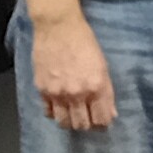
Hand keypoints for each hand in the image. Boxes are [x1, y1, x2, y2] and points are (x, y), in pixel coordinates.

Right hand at [29, 8, 116, 130]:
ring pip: (64, 123)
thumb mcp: (103, 66)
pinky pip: (48, 112)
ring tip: (73, 113)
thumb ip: (106, 92)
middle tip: (87, 116)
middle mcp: (77, 94)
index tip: (102, 120)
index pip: (101, 120)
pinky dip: (55, 113)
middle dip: (87, 124)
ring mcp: (57, 93)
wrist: (58, 27)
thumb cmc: (84, 42)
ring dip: (70, 121)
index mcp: (96, 87)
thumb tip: (110, 114)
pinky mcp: (42, 89)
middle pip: (82, 125)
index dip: (103, 123)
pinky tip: (59, 105)